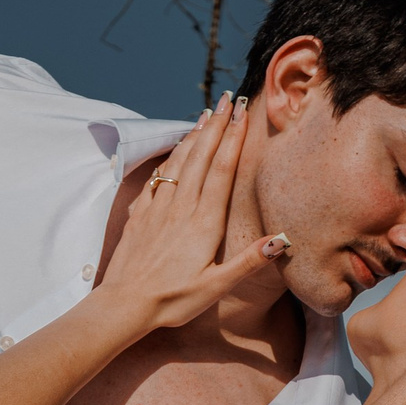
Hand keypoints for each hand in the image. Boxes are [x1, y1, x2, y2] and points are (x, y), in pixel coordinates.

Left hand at [97, 95, 287, 332]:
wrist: (123, 305)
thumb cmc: (172, 301)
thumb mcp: (216, 287)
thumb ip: (248, 261)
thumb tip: (281, 240)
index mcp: (204, 222)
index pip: (222, 170)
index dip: (234, 139)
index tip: (243, 114)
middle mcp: (182, 207)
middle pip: (201, 157)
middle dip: (217, 125)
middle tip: (228, 99)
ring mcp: (158, 208)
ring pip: (179, 162)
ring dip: (194, 135)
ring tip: (205, 115)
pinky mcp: (141, 215)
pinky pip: (157, 178)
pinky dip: (168, 159)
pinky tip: (173, 151)